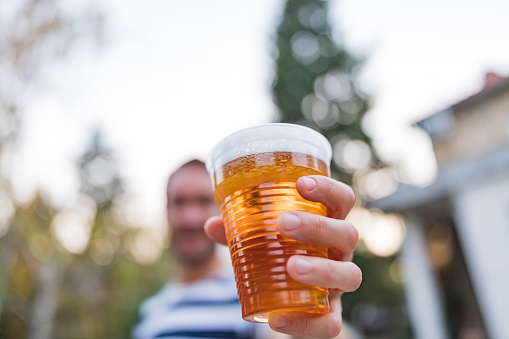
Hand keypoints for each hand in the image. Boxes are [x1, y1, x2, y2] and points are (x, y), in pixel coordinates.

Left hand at [205, 176, 361, 338]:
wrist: (291, 297)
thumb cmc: (280, 254)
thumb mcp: (262, 239)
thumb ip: (240, 232)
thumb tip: (211, 225)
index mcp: (328, 224)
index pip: (341, 200)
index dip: (327, 189)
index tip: (301, 183)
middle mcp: (340, 251)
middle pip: (347, 233)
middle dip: (317, 226)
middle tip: (284, 223)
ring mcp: (339, 283)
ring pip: (350, 275)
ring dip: (322, 269)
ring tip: (291, 267)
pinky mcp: (332, 314)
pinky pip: (331, 324)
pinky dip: (305, 323)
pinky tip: (278, 320)